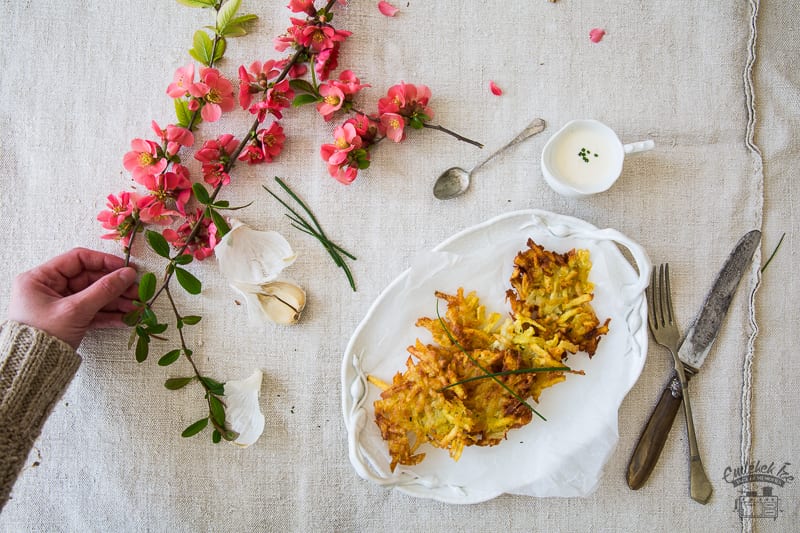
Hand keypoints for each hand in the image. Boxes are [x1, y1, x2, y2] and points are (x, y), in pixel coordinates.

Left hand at [7, 248, 138, 348]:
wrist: (32, 369)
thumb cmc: (44, 335)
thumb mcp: (75, 310)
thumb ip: (104, 290)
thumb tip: (128, 274)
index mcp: (41, 278)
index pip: (77, 259)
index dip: (104, 262)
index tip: (126, 268)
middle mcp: (49, 288)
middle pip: (90, 279)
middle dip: (115, 286)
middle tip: (137, 291)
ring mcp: (60, 305)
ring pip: (95, 296)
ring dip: (117, 302)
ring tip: (137, 307)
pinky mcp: (69, 320)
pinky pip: (92, 312)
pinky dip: (109, 315)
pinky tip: (126, 318)